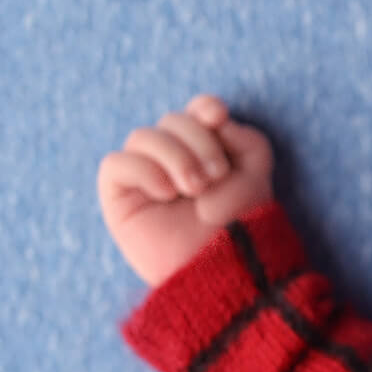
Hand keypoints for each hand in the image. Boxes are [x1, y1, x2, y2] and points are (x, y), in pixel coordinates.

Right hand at [98, 94, 275, 285]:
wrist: (226, 264)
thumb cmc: (242, 223)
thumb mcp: (256, 174)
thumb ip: (244, 136)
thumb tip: (212, 116)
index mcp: (205, 153)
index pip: (194, 112)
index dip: (203, 107)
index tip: (217, 116)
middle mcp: (172, 162)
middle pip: (171, 120)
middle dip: (198, 141)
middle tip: (215, 177)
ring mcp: (144, 179)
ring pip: (142, 136)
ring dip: (174, 156)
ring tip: (194, 189)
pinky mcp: (119, 199)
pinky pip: (115, 163)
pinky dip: (143, 170)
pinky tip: (166, 194)